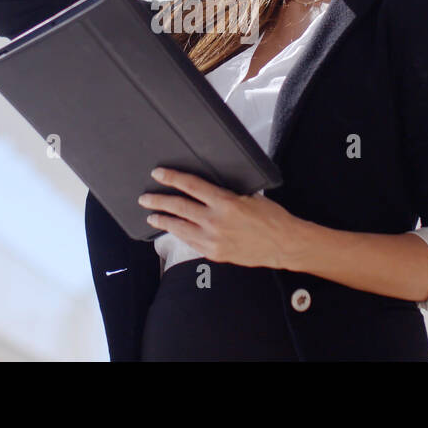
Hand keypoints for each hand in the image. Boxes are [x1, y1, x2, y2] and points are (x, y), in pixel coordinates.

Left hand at [138, 166, 300, 268]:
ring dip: (164, 220)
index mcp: (225, 202)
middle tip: (144, 198)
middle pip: (179, 207)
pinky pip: (191, 242)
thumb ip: (226, 195)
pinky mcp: (214, 253)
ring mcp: (213, 240)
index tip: (158, 174)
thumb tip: (207, 189)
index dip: (172, 178)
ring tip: (152, 215)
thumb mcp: (249, 197)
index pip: (191, 186)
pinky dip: (179, 234)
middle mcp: (215, 222)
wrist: (283, 244)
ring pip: (180, 228)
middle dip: (159, 201)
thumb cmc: (271, 217)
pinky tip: (173, 230)